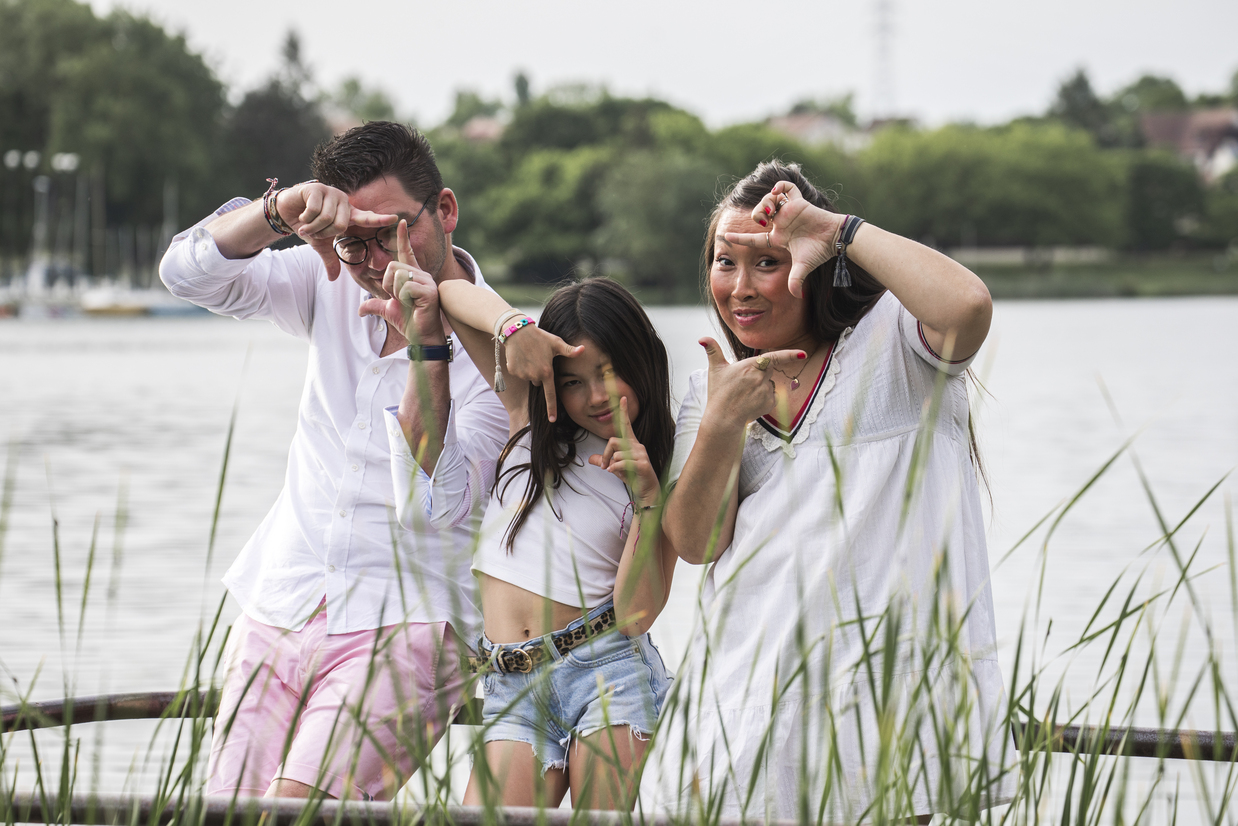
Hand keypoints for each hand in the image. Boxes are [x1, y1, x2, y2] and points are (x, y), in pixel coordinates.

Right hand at [276, 181, 397, 281]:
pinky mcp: (317, 188)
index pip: (367, 218)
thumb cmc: (308, 224)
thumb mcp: (320, 244)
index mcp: (348, 214)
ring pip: (326, 219)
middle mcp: (343, 202)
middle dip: (323, 233)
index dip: (380, 219)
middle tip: (314, 231)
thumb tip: (333, 279)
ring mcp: (331, 193)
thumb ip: (330, 259)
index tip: (396, 219)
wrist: (287, 211)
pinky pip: (314, 210)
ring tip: (306, 223)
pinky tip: (302, 216)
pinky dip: (305, 218)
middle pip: (340, 225)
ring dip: (313, 227)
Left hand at [358, 220, 442, 344]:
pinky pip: (405, 286)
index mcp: (412, 275)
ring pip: (397, 275)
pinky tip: (413, 305)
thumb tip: (360, 310)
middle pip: (392, 266)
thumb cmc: (409, 322)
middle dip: (387, 284)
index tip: (400, 221)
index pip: (406, 252)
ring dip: (395, 292)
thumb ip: (374, 305)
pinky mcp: (429, 291)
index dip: (402, 237)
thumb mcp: (388, 311)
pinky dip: (403, 298)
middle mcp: (421, 274)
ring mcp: (426, 282)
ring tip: (407, 302)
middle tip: (398, 299)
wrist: (422, 337)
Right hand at [503, 325, 583, 421]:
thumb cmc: (540, 336)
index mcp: (546, 372)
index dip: (551, 408)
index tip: (552, 419)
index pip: (550, 395)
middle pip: (539, 383)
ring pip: (530, 378)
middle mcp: (534, 376)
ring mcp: (522, 374)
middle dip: (540, 375)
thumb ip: (570, 350)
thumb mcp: (556, 342)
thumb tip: (584, 349)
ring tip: (530, 355)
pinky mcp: (512, 371)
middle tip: (540, 359)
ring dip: (531, 371)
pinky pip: (519, 373)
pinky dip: (521, 367)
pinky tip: (521, 355)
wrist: (516, 330)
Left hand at [589, 396, 659, 506]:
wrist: (647, 491)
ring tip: (616, 472)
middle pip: (613, 441)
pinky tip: (614, 473)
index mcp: (632, 444)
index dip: (623, 412)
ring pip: (617, 453)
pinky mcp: (642, 464)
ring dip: (612, 464)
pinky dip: (615, 468)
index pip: (626, 425)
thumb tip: (590, 458)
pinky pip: (623, 463)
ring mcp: (641, 455)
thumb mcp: (616, 468)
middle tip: (604, 466)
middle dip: (606, 454)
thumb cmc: (633, 476)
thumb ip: (605, 461)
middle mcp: (637, 446)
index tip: (622, 397)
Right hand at [699, 337, 806, 426]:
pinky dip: (765, 398)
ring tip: (745, 395)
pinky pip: (772, 396)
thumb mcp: (715, 370)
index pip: (774, 357)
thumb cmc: (718, 393)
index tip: (803, 354)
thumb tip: (702, 338)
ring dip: (761, 386)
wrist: (723, 418)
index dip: (790, 355)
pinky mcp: (769, 403)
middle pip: (768, 370)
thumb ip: (713, 351)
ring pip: (769, 383)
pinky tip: (751, 402)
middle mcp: (760, 378)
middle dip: (759, 373)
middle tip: (743, 383)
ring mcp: (765, 391)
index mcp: (750, 366)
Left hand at [724, 181, 845, 297]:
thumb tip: (796, 298)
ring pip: (769, 199)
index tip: (726, 237)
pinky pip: (786, 187)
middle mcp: (781, 223)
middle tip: (762, 221)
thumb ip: (796, 281)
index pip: (755, 237)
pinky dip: (779, 186)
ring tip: (769, 210)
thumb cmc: (819, 252)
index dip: (740, 237)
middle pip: (759, 214)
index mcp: (779, 238)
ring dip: (764, 202)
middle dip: (756, 214)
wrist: (834, 240)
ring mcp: (789, 211)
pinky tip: (776, 191)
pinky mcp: (798, 201)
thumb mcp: (802, 268)